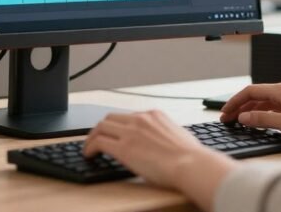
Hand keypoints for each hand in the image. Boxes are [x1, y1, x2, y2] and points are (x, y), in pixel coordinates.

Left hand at [83, 111, 236, 209]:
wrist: (190, 164)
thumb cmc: (190, 156)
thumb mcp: (178, 136)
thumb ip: (165, 134)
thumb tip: (163, 143)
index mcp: (154, 115)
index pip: (127, 116)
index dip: (117, 125)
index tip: (113, 133)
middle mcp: (140, 119)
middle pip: (110, 117)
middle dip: (101, 128)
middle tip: (97, 139)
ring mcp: (131, 132)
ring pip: (101, 127)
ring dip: (92, 137)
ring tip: (89, 148)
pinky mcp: (123, 147)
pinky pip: (99, 142)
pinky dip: (90, 147)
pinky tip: (89, 155)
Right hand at [219, 82, 280, 139]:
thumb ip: (262, 119)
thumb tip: (244, 116)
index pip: (250, 91)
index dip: (235, 101)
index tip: (225, 111)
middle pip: (256, 95)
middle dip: (240, 106)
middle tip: (227, 117)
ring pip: (265, 101)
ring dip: (251, 109)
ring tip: (240, 120)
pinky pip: (274, 106)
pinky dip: (263, 112)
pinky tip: (259, 121)